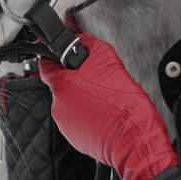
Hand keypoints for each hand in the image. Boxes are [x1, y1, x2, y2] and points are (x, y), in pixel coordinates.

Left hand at [38, 20, 178, 179]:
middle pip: (61, 84)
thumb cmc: (125, 107)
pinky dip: (89, 115)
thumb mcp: (109, 61)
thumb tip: (80, 39)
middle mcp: (58, 105)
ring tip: (105, 99)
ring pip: (71, 103)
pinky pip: (78, 120)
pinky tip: (105, 113)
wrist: (135, 140)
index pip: (45, 63)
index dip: (55, 56)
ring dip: (84, 98)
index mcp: (62, 85)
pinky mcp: (76, 138)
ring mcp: (66, 124)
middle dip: (76, 79)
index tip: (63, 55)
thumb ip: (89, 45)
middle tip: (97, 79)